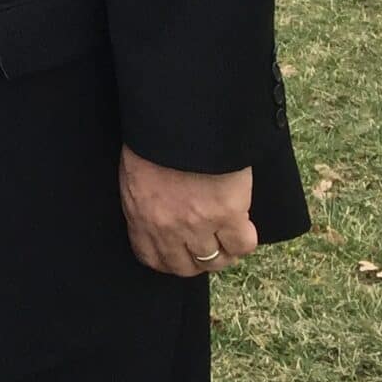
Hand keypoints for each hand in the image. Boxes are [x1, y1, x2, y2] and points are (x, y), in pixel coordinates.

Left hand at [119, 145, 256, 276]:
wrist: (180, 114)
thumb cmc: (156, 135)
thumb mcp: (137, 170)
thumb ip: (146, 198)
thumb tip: (160, 212)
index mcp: (139, 213)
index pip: (151, 257)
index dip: (169, 259)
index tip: (181, 252)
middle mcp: (166, 226)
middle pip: (185, 266)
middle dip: (198, 259)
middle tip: (210, 243)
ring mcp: (197, 223)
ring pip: (215, 260)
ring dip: (224, 252)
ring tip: (229, 235)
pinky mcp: (227, 214)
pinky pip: (242, 245)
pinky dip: (245, 239)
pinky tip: (244, 223)